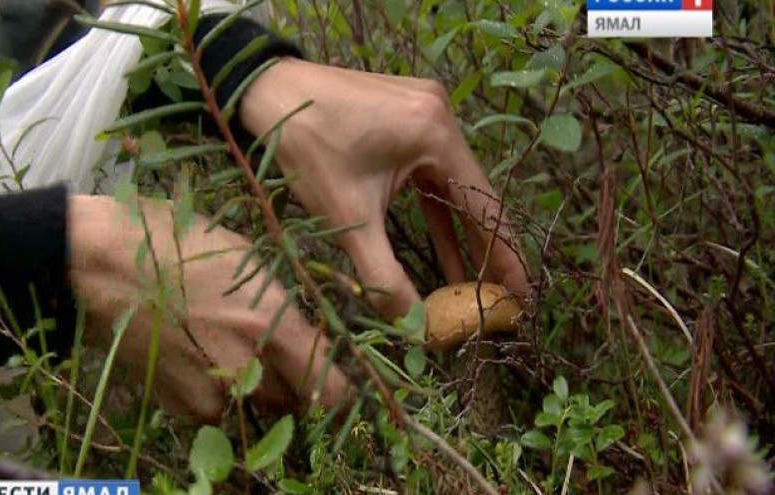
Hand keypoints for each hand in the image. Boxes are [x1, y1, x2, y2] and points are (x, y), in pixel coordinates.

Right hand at [66, 195, 349, 420]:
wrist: (98, 263)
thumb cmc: (175, 243)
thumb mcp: (244, 257)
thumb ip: (281, 305)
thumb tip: (305, 336)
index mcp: (269, 322)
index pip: (330, 389)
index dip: (330, 382)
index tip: (320, 368)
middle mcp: (245, 366)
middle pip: (292, 400)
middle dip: (287, 378)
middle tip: (264, 346)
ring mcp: (208, 391)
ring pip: (251, 403)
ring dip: (247, 383)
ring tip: (217, 341)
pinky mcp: (176, 403)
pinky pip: (213, 408)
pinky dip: (211, 389)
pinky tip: (191, 350)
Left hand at [239, 58, 528, 318]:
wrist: (265, 91)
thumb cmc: (305, 148)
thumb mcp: (347, 218)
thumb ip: (383, 277)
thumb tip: (413, 329)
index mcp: (436, 133)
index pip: (483, 205)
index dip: (503, 255)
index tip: (521, 294)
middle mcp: (441, 115)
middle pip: (472, 195)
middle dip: (483, 250)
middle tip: (500, 297)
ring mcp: (425, 113)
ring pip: (450, 186)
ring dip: (457, 234)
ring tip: (470, 283)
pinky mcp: (407, 117)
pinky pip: (430, 172)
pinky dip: (433, 209)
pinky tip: (442, 247)